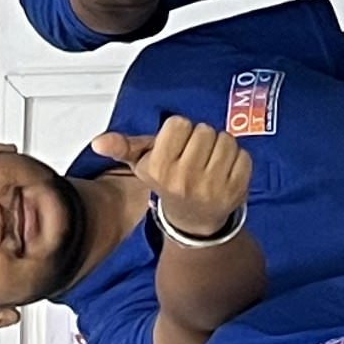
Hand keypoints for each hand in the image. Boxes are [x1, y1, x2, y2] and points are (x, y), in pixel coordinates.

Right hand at [96, 114, 251, 241]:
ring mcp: (212, 186)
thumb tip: (99, 142)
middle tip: (194, 156)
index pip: (179, 123)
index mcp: (159, 168)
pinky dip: (237, 160)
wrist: (193, 220)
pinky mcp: (236, 190)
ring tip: (209, 163)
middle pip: (204, 130)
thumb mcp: (143, 165)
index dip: (179, 131)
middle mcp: (184, 178)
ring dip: (220, 147)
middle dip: (200, 138)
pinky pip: (244, 156)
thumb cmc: (169, 182)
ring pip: (226, 140)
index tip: (176, 147)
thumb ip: (123, 148)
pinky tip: (224, 172)